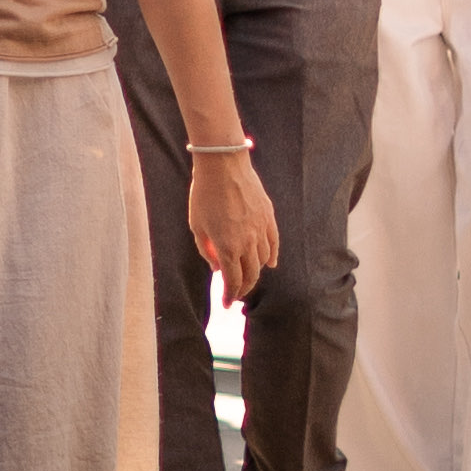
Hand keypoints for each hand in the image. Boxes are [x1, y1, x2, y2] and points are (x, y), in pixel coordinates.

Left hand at [187, 153, 279, 307]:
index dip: (230, 295)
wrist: (223, 166)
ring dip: (255, 272)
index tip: (227, 303)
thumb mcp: (197, 226)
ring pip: (263, 261)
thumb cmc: (204, 195)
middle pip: (251, 274)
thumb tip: (218, 267)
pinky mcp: (269, 218)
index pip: (233, 280)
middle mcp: (248, 242)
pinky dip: (272, 256)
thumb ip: (207, 250)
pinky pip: (274, 244)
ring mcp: (262, 230)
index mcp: (228, 247)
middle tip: (236, 294)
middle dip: (243, 288)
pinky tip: (270, 264)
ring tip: (247, 276)